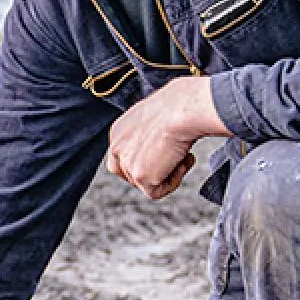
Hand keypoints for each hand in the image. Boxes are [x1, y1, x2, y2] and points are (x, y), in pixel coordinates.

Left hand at [107, 75, 229, 199]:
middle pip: (131, 175)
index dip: (145, 162)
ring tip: (182, 154)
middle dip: (155, 171)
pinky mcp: (139, 175)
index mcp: (118, 132)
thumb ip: (149, 137)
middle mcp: (116, 147)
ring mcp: (127, 162)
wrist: (182, 109)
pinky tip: (182, 161)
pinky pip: (156, 192)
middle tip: (175, 157)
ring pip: (146, 183)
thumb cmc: (177, 107)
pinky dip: (173, 181)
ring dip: (168, 173)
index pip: (122, 159)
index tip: (164, 157)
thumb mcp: (155, 120)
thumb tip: (159, 149)